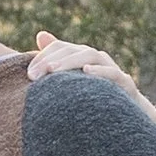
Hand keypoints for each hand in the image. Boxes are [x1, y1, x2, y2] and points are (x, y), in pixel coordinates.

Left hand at [30, 31, 155, 127]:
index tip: (28, 74)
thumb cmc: (94, 101)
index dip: (43, 56)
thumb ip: (54, 67)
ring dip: (71, 61)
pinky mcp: (125, 84)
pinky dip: (101, 71)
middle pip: (74, 50)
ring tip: (53, 70)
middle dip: (52, 60)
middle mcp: (97, 60)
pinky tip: (86, 72)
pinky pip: (114, 74)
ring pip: (92, 56)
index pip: (60, 48)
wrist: (127, 119)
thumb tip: (40, 36)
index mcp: (81, 58)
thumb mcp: (72, 86)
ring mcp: (112, 70)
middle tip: (34, 74)